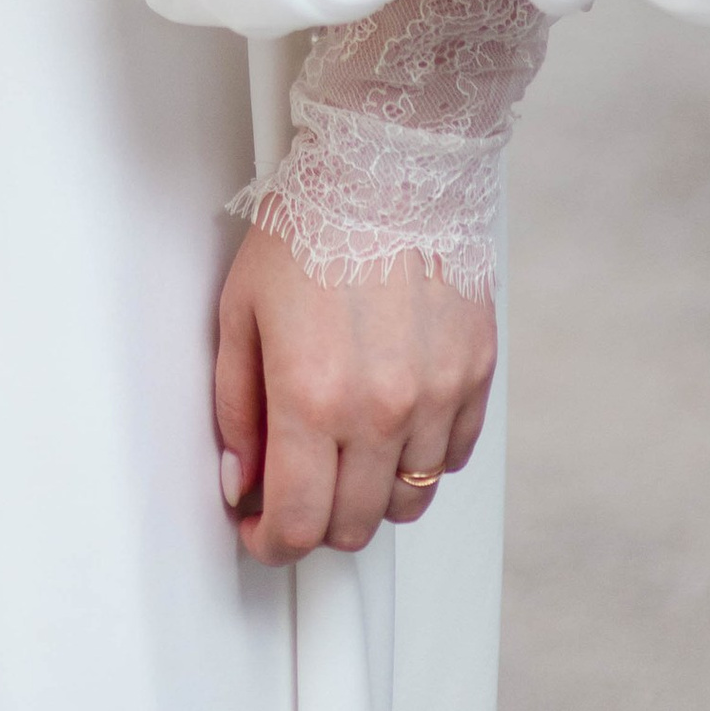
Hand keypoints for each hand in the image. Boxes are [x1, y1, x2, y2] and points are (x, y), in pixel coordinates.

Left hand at [213, 223, 495, 561]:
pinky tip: (389, 420)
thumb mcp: (240, 308)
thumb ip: (234, 405)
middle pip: (354, 527)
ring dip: (369, 496)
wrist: (388, 166)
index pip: (297, 523)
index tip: (260, 530)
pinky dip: (418, 457)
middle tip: (295, 489)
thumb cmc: (309, 224)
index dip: (270, 543)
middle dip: (316, 524)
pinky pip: (450, 458)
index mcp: (311, 395)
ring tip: (342, 453)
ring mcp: (435, 398)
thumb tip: (239, 477)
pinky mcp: (474, 377)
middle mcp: (380, 410)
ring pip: (406, 503)